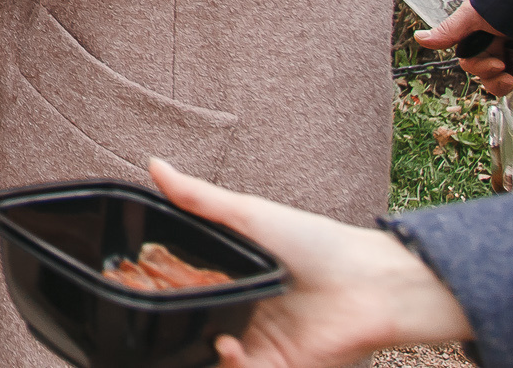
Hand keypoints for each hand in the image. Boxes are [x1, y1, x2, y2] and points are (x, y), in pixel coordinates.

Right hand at [148, 159, 471, 367]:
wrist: (369, 284)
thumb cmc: (314, 242)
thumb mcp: (249, 214)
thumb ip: (198, 198)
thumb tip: (155, 164)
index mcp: (236, 279)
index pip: (189, 291)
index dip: (165, 294)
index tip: (143, 289)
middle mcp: (245, 313)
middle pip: (198, 327)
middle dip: (179, 330)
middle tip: (160, 324)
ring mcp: (261, 344)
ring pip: (214, 356)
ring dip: (201, 352)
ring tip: (205, 336)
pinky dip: (230, 366)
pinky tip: (228, 348)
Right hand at [414, 0, 512, 97]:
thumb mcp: (474, 15)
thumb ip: (450, 30)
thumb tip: (419, 38)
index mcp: (482, 37)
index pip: (475, 64)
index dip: (482, 69)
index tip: (497, 64)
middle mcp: (500, 44)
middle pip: (491, 75)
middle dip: (496, 80)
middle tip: (508, 75)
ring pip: (512, 78)